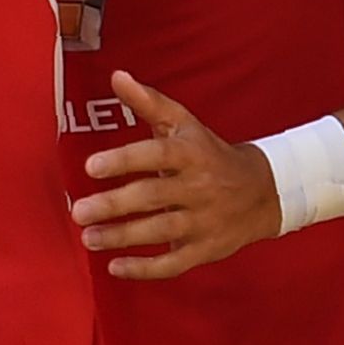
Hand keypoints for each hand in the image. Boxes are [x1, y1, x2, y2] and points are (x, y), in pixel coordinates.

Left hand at [72, 71, 287, 276]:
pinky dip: (146, 269)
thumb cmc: (208, 153)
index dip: (124, 160)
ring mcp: (204, 221)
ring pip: (161, 231)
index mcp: (191, 153)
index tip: (89, 166)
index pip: (156, 155)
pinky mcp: (206, 249)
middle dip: (114, 205)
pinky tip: (115, 267)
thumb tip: (117, 75)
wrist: (264, 191)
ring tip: (88, 238)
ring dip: (123, 237)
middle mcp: (199, 188)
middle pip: (154, 196)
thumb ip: (148, 102)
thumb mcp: (184, 124)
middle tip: (79, 211)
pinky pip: (175, 263)